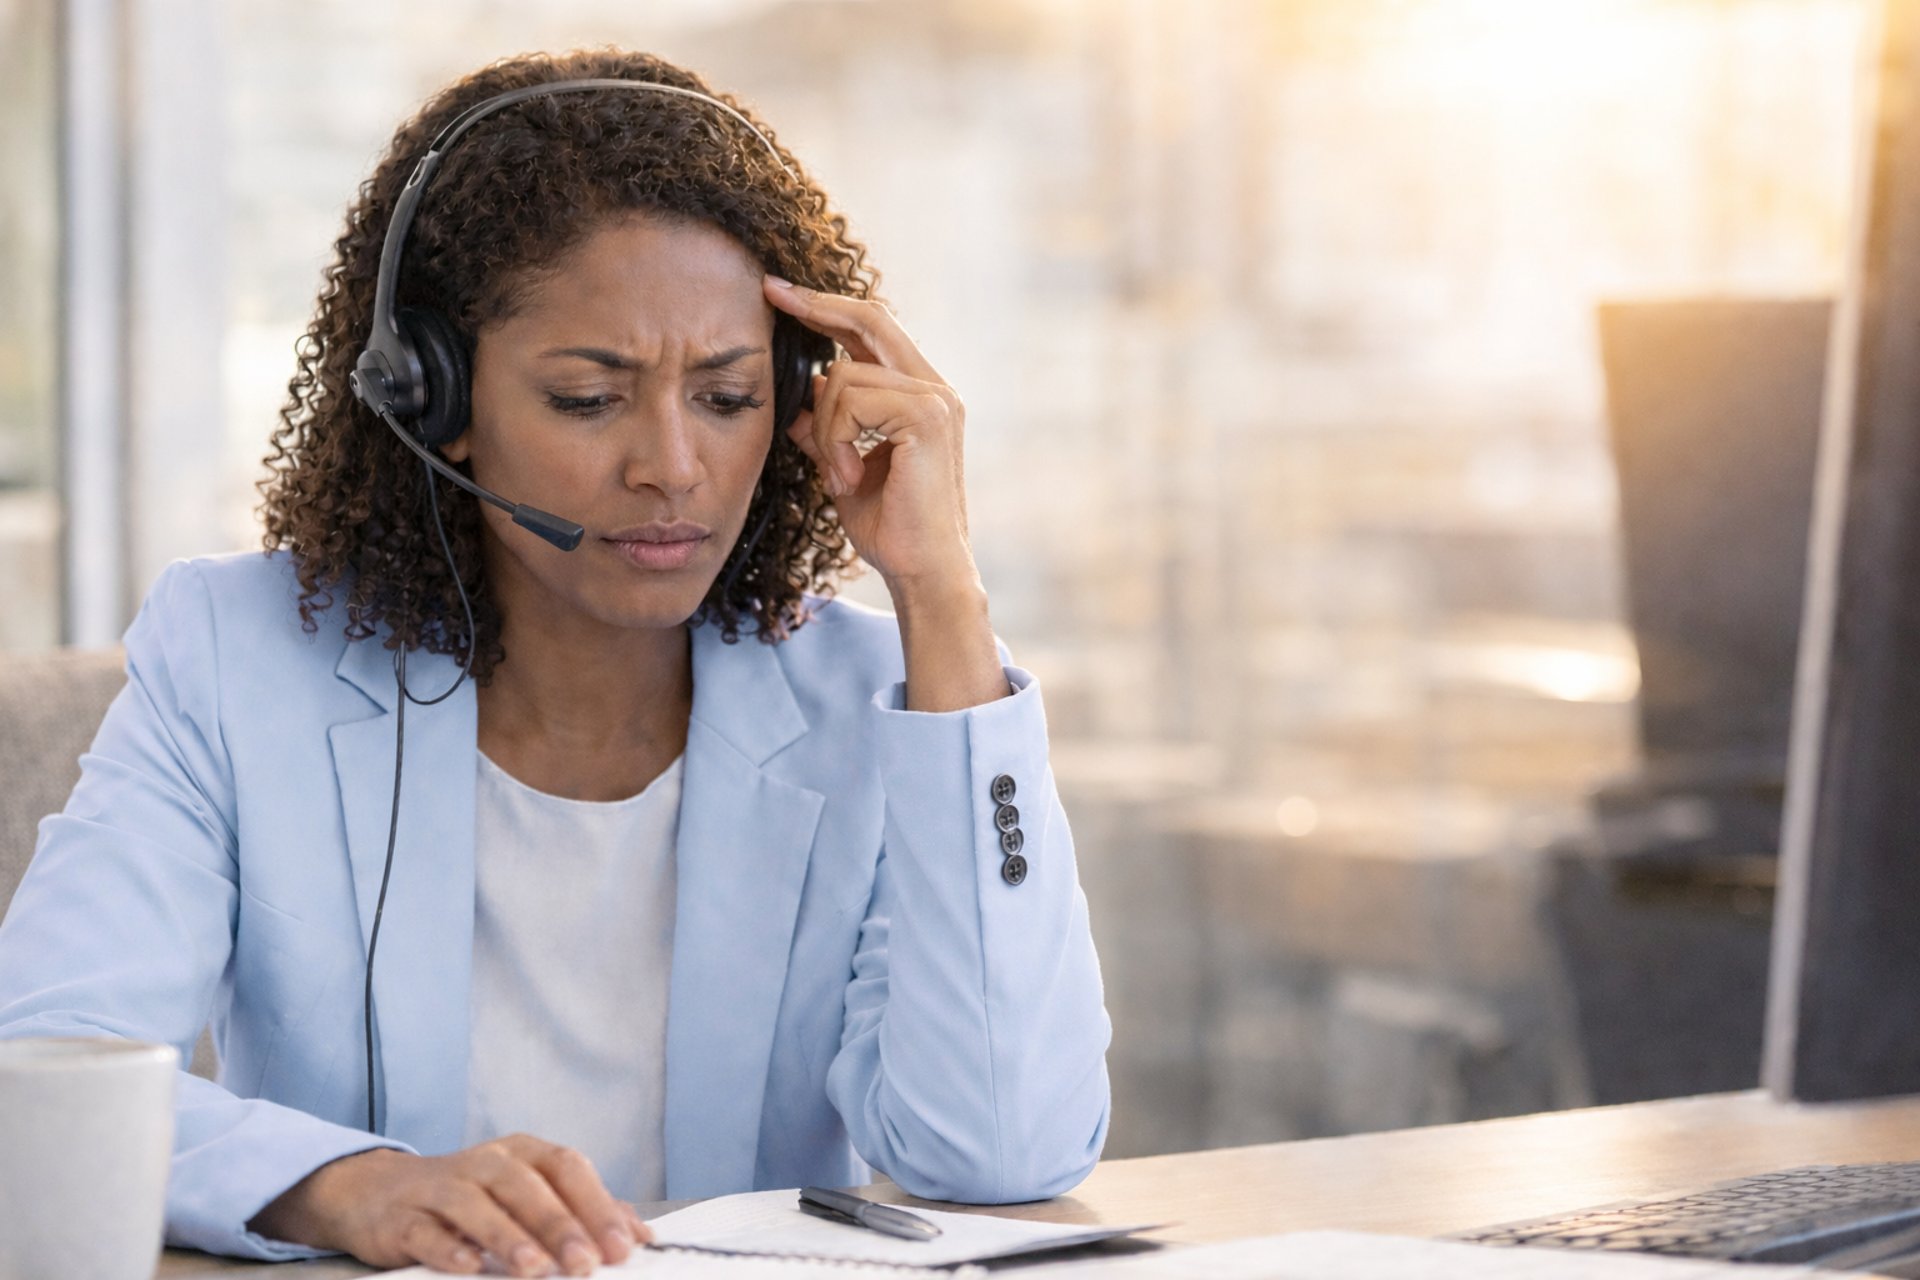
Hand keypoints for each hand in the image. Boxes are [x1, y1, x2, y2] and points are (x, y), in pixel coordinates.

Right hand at [246, 1135, 652, 1275]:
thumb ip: (580, 1211)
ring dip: (508, 1237)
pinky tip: (468, 1267)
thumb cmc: (471, 1198)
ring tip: (534, 1269)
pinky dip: (448, 1248)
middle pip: (527, 1188)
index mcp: (523, 1153)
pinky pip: (427, 1232)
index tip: (623, 1247)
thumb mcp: (527, 1194)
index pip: (568, 1169)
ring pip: (478, 1206)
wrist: (380, 1193)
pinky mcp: (404, 1218)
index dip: (597, 1206)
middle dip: (560, 1226)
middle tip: (585, 1264)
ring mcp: (442, 1187)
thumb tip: (637, 1234)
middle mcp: (486, 1163)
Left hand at [762, 274, 978, 597]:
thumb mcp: (843, 468)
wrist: (922, 572)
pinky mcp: (925, 416)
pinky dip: (834, 440)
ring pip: (843, 375)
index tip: (782, 293)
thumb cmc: (890, 528)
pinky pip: (849, 400)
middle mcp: (935, 389)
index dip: (828, 309)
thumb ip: (827, 428)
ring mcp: (935, 399)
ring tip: (839, 475)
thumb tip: (799, 398)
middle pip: (870, 319)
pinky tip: (848, 479)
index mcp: (921, 396)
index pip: (873, 332)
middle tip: (771, 292)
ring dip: (824, 428)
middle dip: (815, 305)